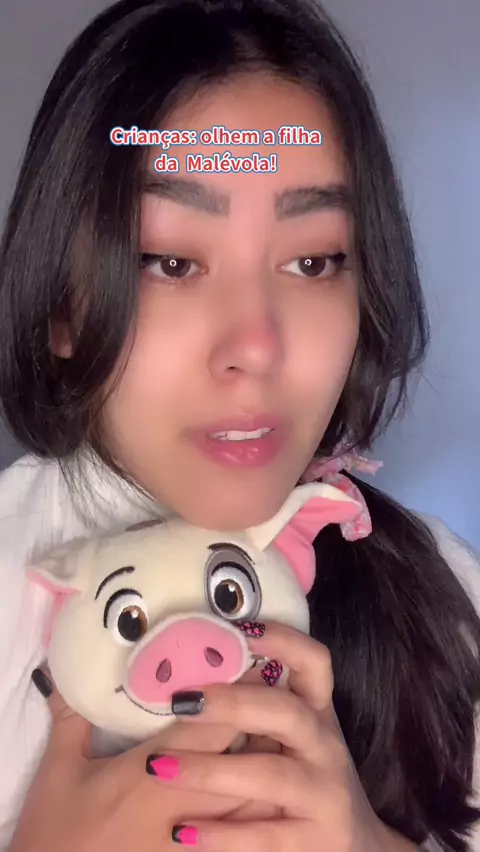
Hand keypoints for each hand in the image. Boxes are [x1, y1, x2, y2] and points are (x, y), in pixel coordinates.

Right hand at [8, 673, 251, 851]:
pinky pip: (243, 841)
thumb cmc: (55, 835)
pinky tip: (261, 797)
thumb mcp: (58, 774)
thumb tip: (68, 674)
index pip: (211, 729)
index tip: (251, 664)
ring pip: (254, 805)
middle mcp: (180, 809)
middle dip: (264, 730)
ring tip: (277, 742)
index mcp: (147, 775)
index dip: (237, 695)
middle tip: (273, 699)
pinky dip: (256, 817)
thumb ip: (71, 719)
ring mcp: (192, 846)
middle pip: (245, 763)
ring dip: (267, 770)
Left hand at [146, 622, 419, 850]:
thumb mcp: (289, 738)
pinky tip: (182, 831)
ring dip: (212, 770)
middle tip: (181, 700)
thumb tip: (192, 665)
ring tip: (160, 766)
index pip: (313, 662)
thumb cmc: (303, 778)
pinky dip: (222, 835)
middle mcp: (325, 747)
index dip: (281, 639)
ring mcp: (323, 795)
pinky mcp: (314, 843)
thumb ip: (256, 706)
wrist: (354, 847)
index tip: (237, 627)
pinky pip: (265, 838)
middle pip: (288, 713)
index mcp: (316, 712)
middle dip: (235, 702)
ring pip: (271, 776)